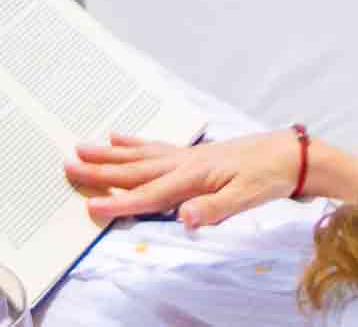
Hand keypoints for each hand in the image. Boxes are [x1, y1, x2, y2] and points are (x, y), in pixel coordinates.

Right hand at [59, 129, 310, 228]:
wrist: (289, 154)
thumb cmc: (268, 177)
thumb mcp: (246, 198)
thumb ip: (213, 208)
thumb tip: (184, 218)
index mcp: (193, 177)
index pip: (149, 195)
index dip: (119, 204)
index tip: (90, 207)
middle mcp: (183, 163)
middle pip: (134, 170)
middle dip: (100, 172)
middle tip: (68, 167)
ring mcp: (186, 155)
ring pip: (139, 155)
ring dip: (109, 155)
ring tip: (82, 149)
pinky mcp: (192, 153)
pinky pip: (154, 147)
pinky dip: (133, 143)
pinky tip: (118, 138)